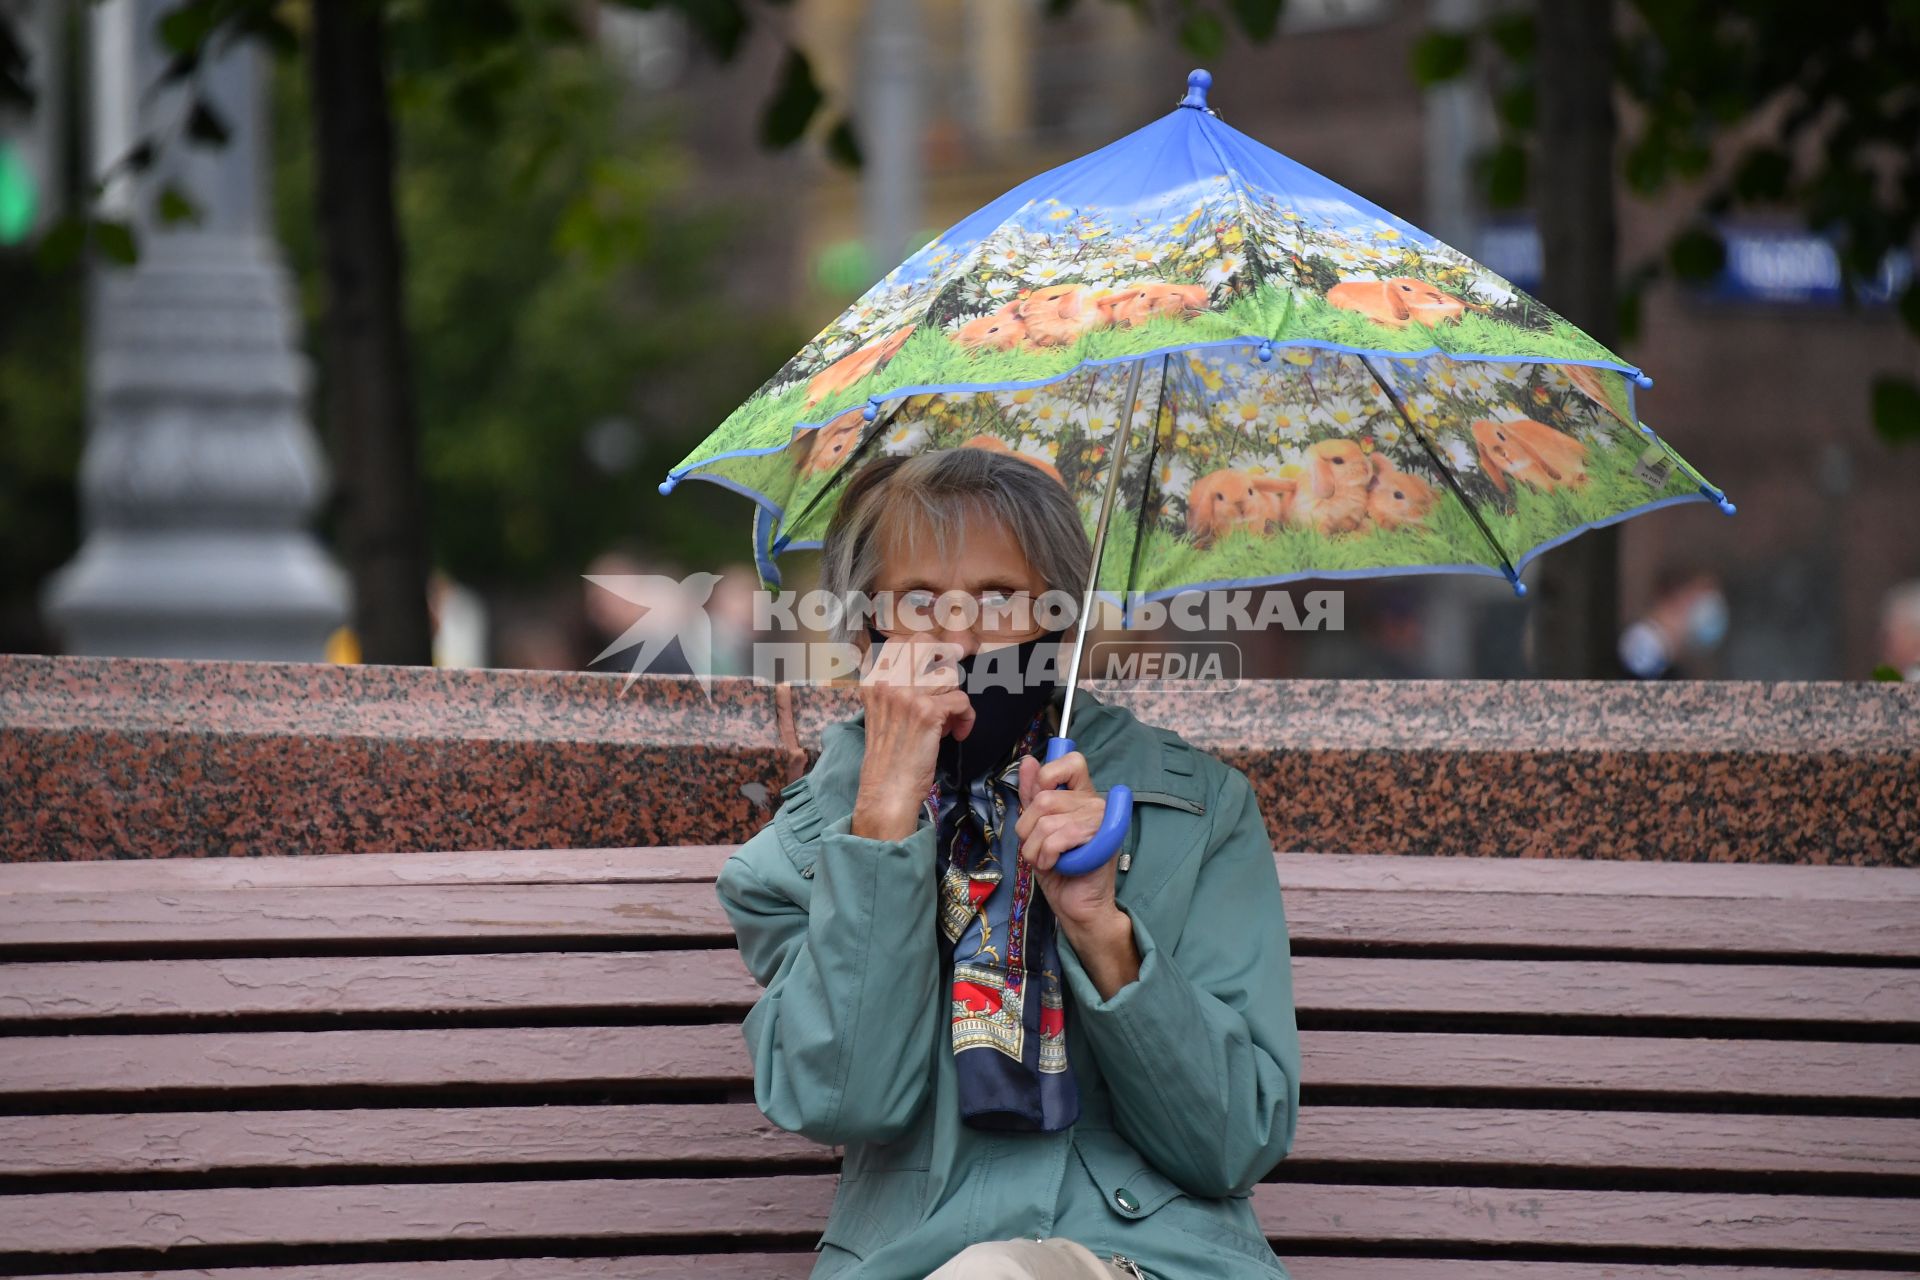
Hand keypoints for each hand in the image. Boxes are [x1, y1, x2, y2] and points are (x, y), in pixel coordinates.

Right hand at [851, 635, 975, 840]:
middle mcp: (887, 681)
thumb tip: (937, 671)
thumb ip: (899, 689)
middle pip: (926, 644)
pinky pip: (962, 701)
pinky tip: (958, 734)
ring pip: (949, 674)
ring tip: (949, 721)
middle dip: (947, 657)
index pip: (903, 643)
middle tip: (954, 680)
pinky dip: (966, 718)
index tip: (942, 661)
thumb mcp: (883, 714)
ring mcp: (907, 694)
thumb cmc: (888, 758)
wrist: (886, 791)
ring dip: (955, 697)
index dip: (928, 650)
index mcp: (873, 681)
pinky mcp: (927, 711)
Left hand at [1015, 750, 1122, 934]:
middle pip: (1044, 799)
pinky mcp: (1100, 840)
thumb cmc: (1058, 867)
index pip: (1072, 762)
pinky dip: (1045, 856)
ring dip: (1034, 848)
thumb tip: (1029, 762)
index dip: (1049, 774)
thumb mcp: (1037, 828)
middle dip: (1028, 829)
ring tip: (1046, 860)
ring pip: (1046, 821)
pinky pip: (1057, 838)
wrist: (1076, 904)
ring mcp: (1101, 820)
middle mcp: (1095, 802)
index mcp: (1081, 795)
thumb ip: (1033, 795)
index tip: (1040, 799)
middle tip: (1037, 847)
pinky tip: (1054, 864)